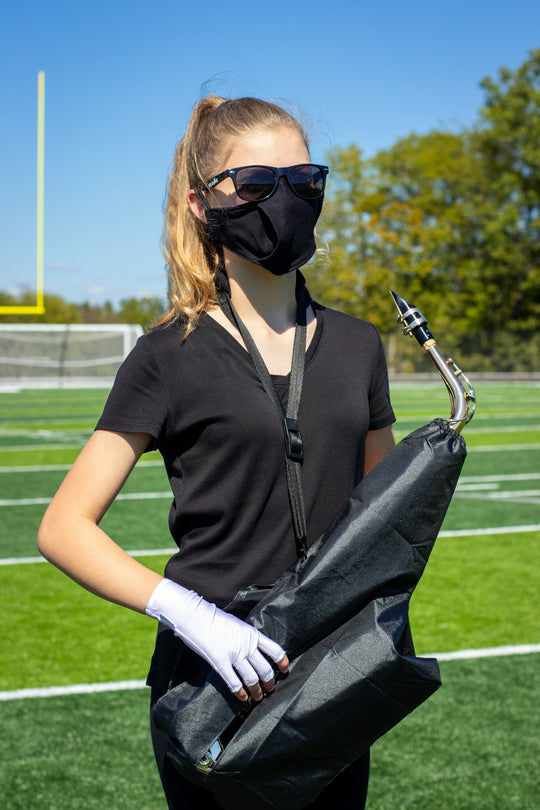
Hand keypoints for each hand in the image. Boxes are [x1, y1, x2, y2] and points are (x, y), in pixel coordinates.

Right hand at [146, 578, 288, 700]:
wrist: (195, 615)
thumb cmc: (213, 618)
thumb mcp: (236, 624)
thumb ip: (245, 637)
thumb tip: (252, 649)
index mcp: (252, 633)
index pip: (274, 649)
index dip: (282, 661)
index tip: (284, 669)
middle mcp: (246, 644)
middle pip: (265, 668)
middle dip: (270, 681)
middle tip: (270, 688)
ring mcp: (234, 654)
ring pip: (252, 678)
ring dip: (257, 690)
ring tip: (258, 696)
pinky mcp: (220, 662)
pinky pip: (234, 682)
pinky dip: (240, 693)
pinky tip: (243, 698)